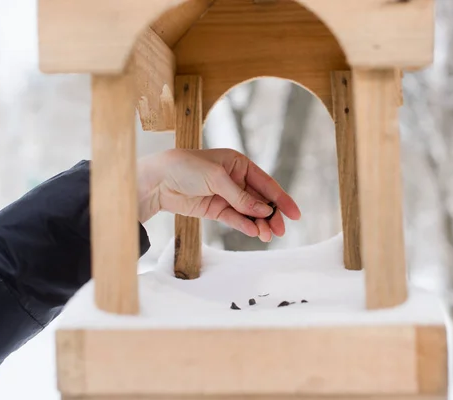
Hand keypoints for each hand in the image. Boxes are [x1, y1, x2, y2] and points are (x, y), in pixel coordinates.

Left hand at [138, 149, 300, 241]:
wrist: (157, 180)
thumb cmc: (186, 167)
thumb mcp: (216, 178)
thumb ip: (240, 197)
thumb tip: (263, 210)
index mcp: (239, 164)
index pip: (266, 183)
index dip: (281, 199)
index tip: (295, 214)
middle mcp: (235, 180)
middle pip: (260, 201)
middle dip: (271, 216)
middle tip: (280, 231)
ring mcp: (226, 196)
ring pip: (249, 213)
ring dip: (259, 224)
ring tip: (267, 236)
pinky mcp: (215, 210)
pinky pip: (235, 219)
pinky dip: (245, 226)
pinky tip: (254, 233)